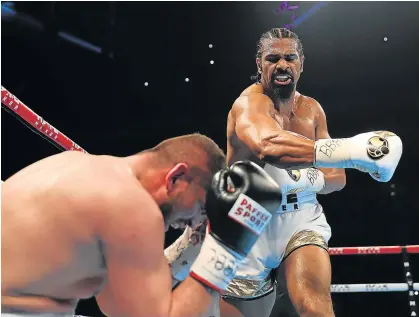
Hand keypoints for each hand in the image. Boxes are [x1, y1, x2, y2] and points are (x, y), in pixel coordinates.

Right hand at [190, 161, 281, 290]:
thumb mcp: (215, 194)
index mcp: (255, 186)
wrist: (233, 243)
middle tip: (233, 183)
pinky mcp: (276, 201)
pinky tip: (246, 195)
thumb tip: (228, 169)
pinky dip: (255, 186)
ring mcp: (276, 195)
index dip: (231, 173)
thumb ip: (220, 176)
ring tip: (239, 190)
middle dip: (241, 173)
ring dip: (248, 179)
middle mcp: (270, 188)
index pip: (242, 167)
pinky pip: (265, 185)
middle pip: (253, 169)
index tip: (226, 183)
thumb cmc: (222, 218)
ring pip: (260, 176)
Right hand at [314, 131, 401, 181]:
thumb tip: (375, 146)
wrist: (354, 148)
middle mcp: (398, 148)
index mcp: (395, 140)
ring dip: (375, 168)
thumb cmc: (358, 144)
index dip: (376, 155)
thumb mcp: (371, 139)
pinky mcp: (389, 168)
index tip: (368, 152)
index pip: (388, 154)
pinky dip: (375, 175)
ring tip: (367, 161)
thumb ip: (378, 143)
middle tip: (367, 158)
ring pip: (385, 170)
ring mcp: (395, 158)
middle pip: (388, 162)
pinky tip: (369, 167)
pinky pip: (383, 177)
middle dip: (377, 162)